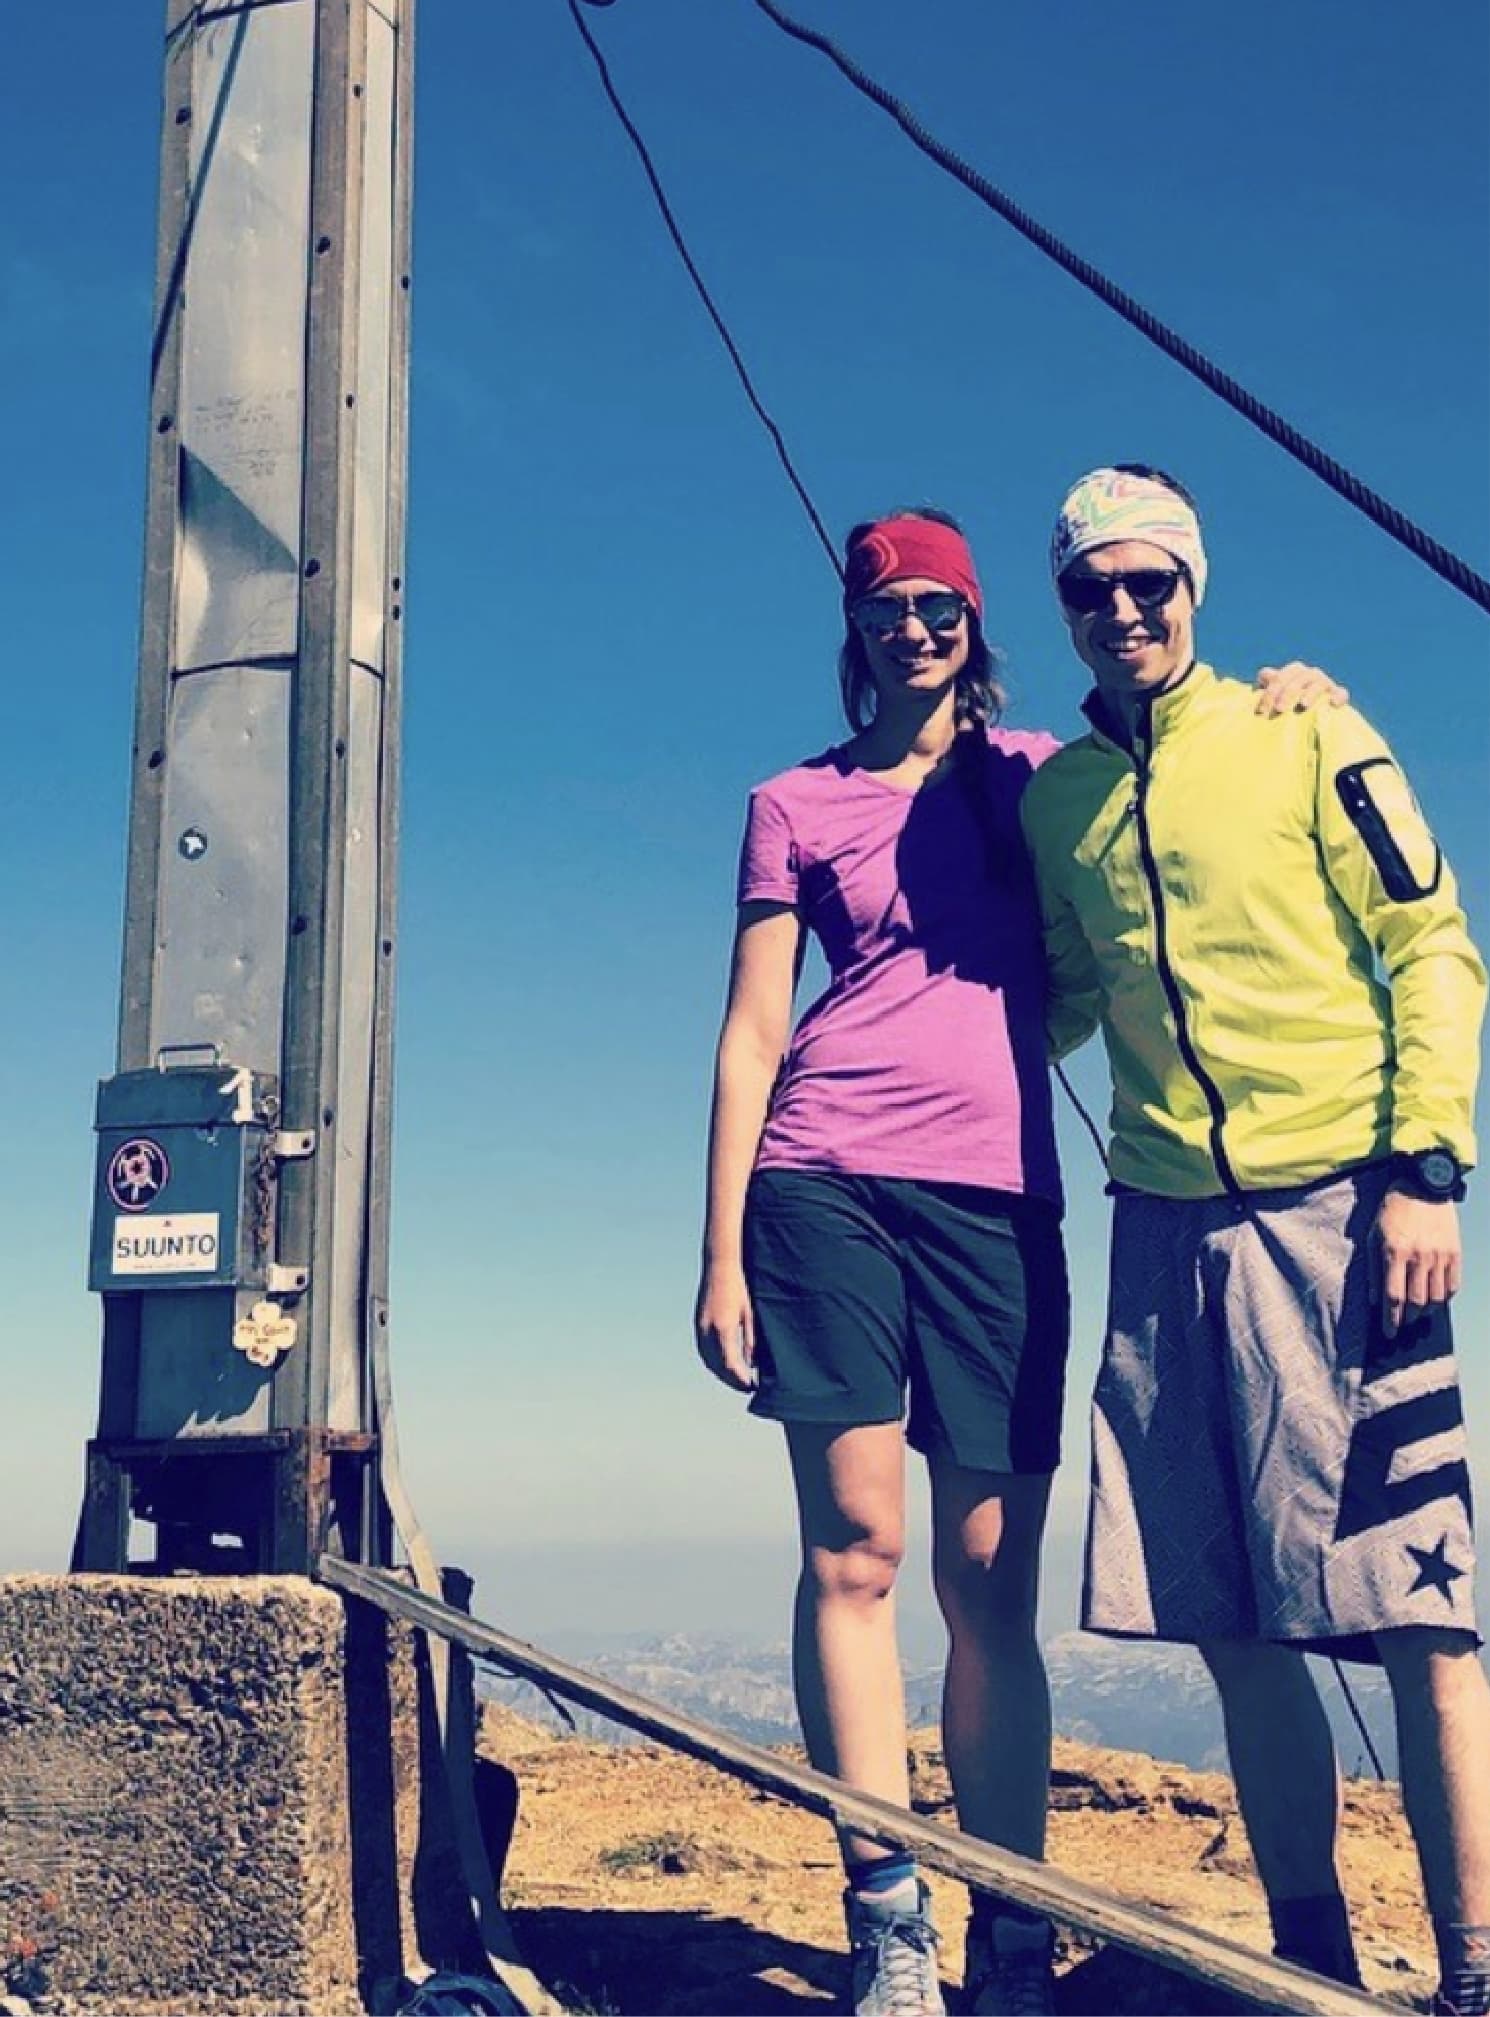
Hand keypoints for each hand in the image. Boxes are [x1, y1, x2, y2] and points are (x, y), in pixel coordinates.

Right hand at [694, 1263, 757, 1391]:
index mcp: (724, 1328)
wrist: (719, 1267)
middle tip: (746, 1387)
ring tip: (736, 1380)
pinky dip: (713, 1362)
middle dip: (732, 1380)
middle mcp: (708, 1331)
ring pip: (708, 1361)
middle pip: (718, 1366)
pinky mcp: (698, 1324)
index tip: (752, 1386)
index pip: (731, 1364)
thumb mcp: (750, 1314)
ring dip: (721, 1373)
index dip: (741, 1379)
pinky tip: (723, 1365)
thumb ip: (751, 1340)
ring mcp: (700, 1327)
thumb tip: (753, 1364)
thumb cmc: (739, 1287)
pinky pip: (703, 1351)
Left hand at [1253, 661, 1349, 714]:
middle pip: (1297, 676)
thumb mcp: (1273, 701)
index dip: (1269, 692)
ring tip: (1303, 705)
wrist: (1310, 718)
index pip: (1279, 677)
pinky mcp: (1337, 695)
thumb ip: (1266, 691)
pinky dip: (1338, 696)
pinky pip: (1340, 693)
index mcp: (1290, 673)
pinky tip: (1332, 704)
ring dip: (1310, 692)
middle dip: (1287, 691)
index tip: (1262, 712)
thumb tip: (1259, 681)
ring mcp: (1323, 683)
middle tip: (1280, 710)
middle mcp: (1307, 674)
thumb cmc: (1286, 708)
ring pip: (1317, 681)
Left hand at [1371, 1188, 1460, 1337]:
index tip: (1388, 1333)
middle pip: (1416, 1301)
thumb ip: (1373, 1270)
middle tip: (1402, 1324)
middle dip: (1408, 1319)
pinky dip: (1444, 1299)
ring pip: (1436, 1298)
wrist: (1422, 1187)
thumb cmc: (1392, 1212)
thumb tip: (1374, 1300)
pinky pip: (1452, 1285)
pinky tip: (1436, 1301)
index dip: (1391, 1319)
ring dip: (1426, 1312)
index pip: (1393, 1297)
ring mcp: (1439, 1256)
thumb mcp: (1372, 1237)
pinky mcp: (1454, 1253)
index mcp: (1394, 1253)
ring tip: (1418, 1314)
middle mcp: (1419, 1257)